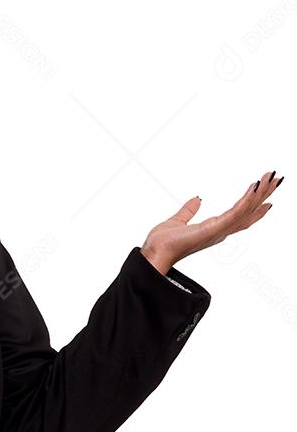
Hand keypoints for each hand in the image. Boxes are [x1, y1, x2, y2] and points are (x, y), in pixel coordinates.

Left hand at [141, 169, 283, 273]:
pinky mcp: (215, 228)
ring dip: (260, 193)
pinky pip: (236, 212)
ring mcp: (219, 230)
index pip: (239, 216)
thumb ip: (188, 211)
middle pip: (248, 211)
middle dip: (263, 195)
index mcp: (213, 229)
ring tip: (271, 177)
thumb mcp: (177, 221)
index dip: (254, 206)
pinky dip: (247, 199)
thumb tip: (197, 199)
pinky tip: (255, 187)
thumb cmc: (162, 244)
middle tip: (276, 179)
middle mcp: (220, 231)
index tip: (265, 195)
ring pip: (246, 209)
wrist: (154, 253)